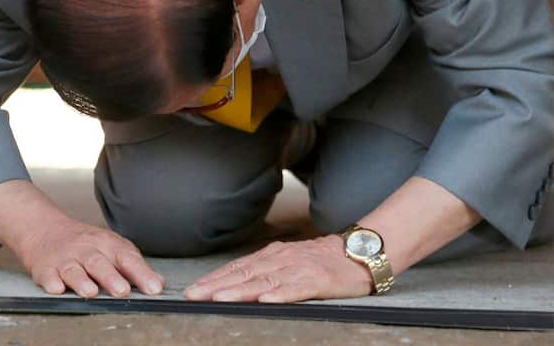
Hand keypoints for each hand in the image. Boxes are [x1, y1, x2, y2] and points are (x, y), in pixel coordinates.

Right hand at [16, 215, 163, 297]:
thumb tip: (158, 283)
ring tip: (90, 292)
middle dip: (111, 278)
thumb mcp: (112, 248)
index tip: (153, 288)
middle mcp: (87, 250)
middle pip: (100, 263)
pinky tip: (57, 288)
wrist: (46, 229)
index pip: (127, 258)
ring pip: (74, 269)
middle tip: (122, 291)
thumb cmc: (85, 244)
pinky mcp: (45, 268)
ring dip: (81, 281)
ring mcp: (65, 259)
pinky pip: (47, 275)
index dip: (142, 274)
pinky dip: (51, 282)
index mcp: (108, 244)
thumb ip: (134, 266)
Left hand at [184, 236, 371, 302]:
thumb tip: (236, 282)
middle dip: (217, 286)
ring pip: (265, 281)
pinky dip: (280, 293)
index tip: (193, 290)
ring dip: (240, 290)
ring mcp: (300, 269)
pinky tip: (266, 300)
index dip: (215, 279)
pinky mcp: (318, 281)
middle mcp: (284, 259)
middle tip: (193, 296)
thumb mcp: (291, 260)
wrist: (361, 253)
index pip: (239, 267)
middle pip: (245, 273)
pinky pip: (297, 288)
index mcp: (275, 255)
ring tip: (219, 299)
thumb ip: (267, 270)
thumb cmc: (325, 261)